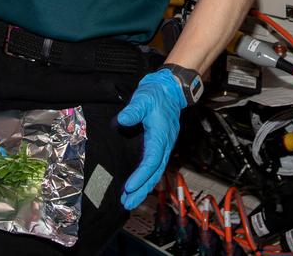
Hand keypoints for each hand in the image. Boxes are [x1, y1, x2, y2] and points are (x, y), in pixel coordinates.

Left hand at [115, 68, 186, 209]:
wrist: (169, 89)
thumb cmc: (156, 93)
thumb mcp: (144, 98)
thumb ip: (134, 110)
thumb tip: (122, 120)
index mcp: (161, 135)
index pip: (152, 160)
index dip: (141, 175)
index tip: (129, 186)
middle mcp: (164, 144)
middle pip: (154, 172)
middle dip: (141, 189)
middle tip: (128, 203)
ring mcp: (163, 146)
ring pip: (155, 172)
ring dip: (143, 188)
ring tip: (130, 201)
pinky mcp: (159, 145)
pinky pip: (153, 166)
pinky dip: (146, 179)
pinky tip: (137, 187)